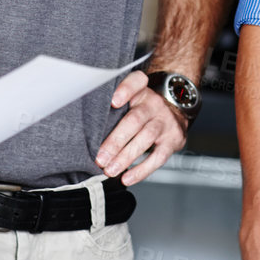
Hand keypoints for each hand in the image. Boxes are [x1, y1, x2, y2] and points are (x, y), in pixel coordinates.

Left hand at [94, 71, 186, 185]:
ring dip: (125, 157)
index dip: (126, 89)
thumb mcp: (132, 99)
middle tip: (100, 158)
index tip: (113, 101)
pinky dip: (142, 170)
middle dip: (116, 141)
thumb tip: (84, 128)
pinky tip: (127, 178)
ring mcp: (165, 122)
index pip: (137, 81)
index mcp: (141, 92)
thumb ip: (113, 107)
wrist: (175, 112)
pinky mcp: (173, 141)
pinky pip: (158, 157)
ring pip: (146, 138)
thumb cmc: (143, 108)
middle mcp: (154, 105)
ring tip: (109, 170)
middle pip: (135, 119)